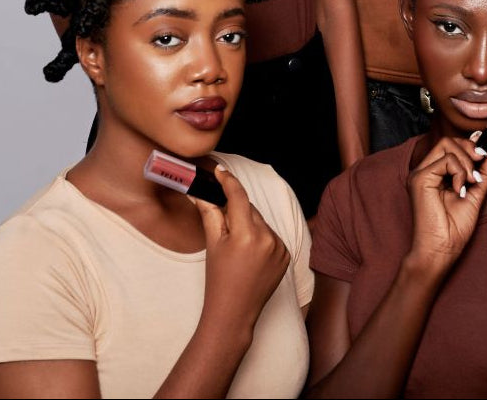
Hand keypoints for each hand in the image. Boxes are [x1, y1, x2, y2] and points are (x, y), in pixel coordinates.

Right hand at [194, 166, 291, 335]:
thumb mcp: (212, 245)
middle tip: (221, 218)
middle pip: (249, 210)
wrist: (233, 314)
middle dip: (235, 209)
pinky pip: (272, 236)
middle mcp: (268, 238)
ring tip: (235, 245)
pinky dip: (261, 237)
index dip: (228, 181)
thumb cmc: (218, 281)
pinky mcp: (287, 255)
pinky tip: (249, 254)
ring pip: (261, 222)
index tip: (220, 172)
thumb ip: (209, 214)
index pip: (238, 197)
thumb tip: (199, 192)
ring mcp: (280, 247)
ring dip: (248, 224)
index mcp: (246, 234)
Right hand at [405, 136, 486, 276]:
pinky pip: (446, 160)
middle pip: (448, 140)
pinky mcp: (420, 179)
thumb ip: (485, 170)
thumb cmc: (454, 229)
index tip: (485, 155)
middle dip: (469, 151)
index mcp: (436, 174)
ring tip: (469, 184)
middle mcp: (425, 171)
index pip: (451, 145)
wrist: (442, 251)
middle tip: (477, 173)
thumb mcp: (476, 192)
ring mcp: (420, 174)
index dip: (470, 146)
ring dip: (466, 164)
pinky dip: (459, 173)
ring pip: (447, 145)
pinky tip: (459, 190)